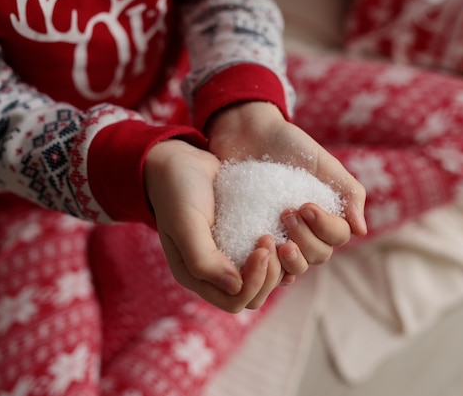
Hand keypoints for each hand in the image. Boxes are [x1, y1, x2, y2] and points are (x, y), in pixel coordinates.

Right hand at [144, 139, 282, 311]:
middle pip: (253, 296)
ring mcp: (231, 258)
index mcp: (195, 276)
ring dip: (277, 265)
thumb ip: (203, 259)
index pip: (234, 301)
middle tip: (270, 238)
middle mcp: (214, 273)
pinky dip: (280, 253)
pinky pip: (269, 260)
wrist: (182, 162)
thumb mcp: (185, 222)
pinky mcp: (244, 241)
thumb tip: (234, 287)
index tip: (261, 246)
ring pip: (265, 281)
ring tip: (276, 234)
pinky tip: (284, 233)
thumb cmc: (178, 190)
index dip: (254, 281)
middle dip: (268, 274)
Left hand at [207, 102, 366, 273]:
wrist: (250, 136)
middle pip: (319, 254)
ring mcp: (284, 238)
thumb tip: (361, 231)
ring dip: (291, 258)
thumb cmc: (291, 146)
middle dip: (305, 238)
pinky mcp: (259, 242)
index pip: (338, 236)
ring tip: (273, 237)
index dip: (324, 227)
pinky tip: (262, 258)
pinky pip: (270, 268)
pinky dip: (271, 269)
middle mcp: (309, 232)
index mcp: (328, 214)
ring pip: (298, 266)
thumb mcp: (324, 164)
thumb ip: (349, 193)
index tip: (305, 205)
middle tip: (286, 213)